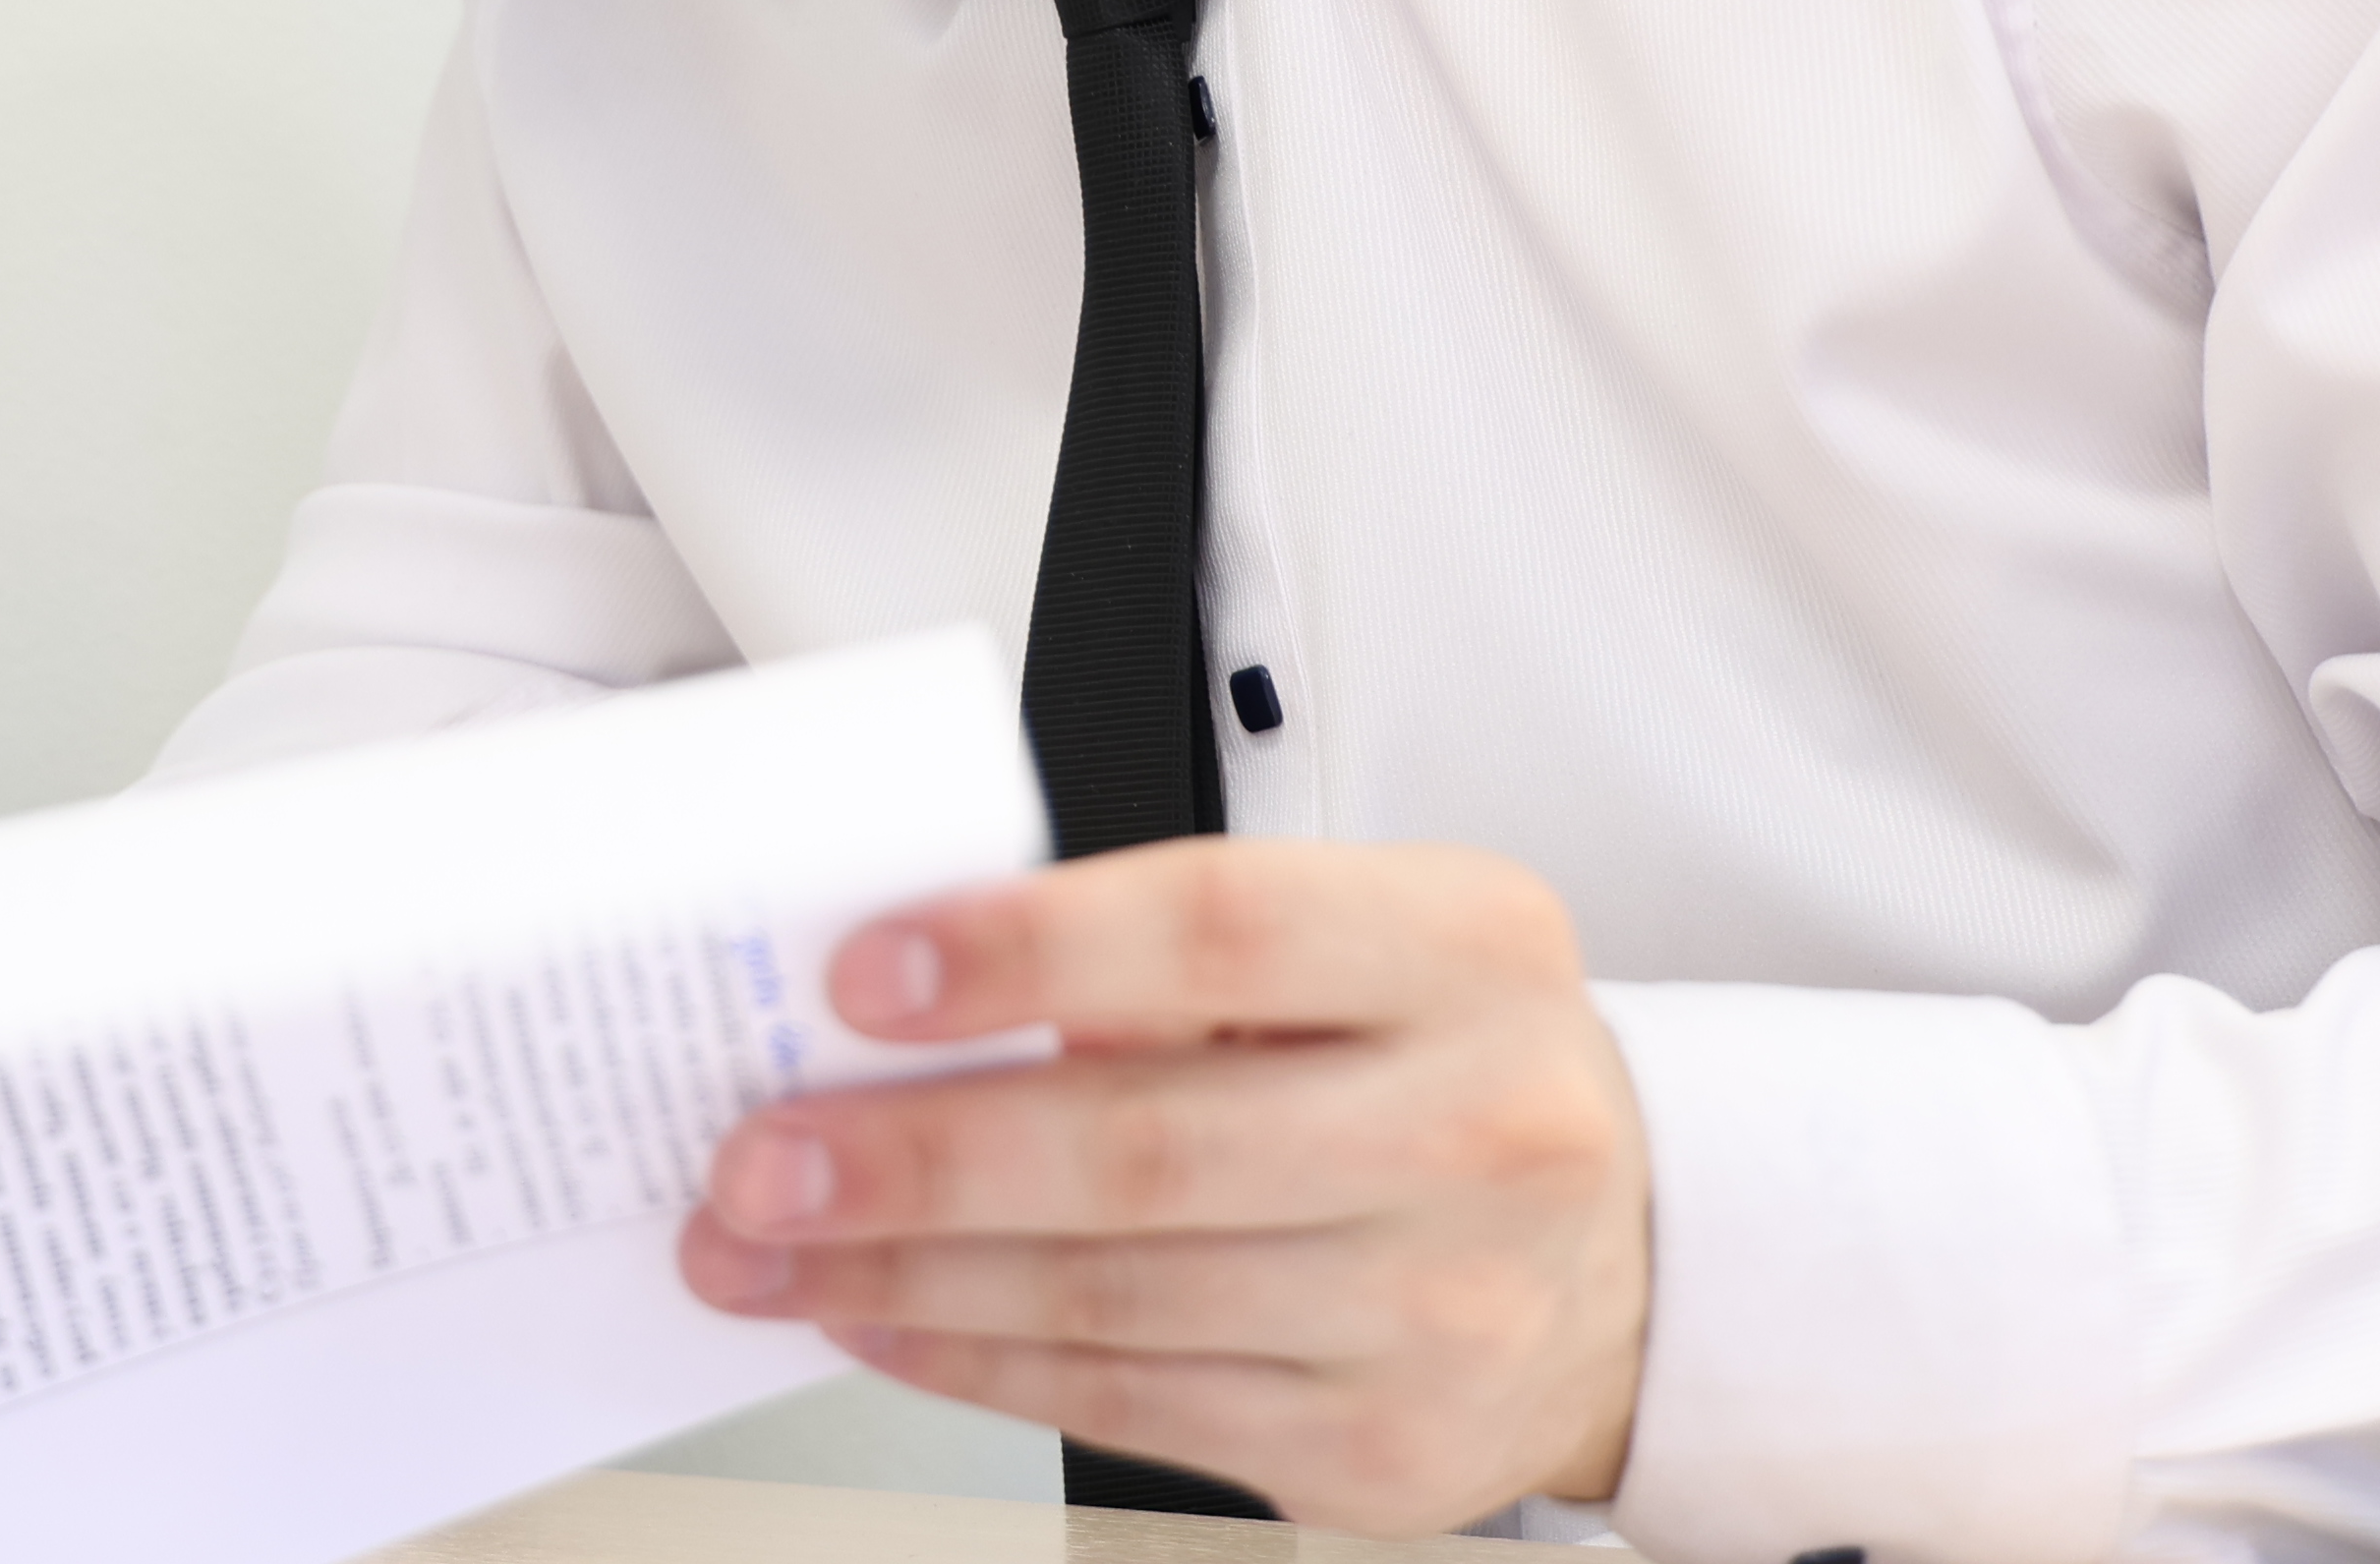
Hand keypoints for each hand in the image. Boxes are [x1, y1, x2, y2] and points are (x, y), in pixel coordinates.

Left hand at [673, 837, 1651, 1535]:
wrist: (1619, 1260)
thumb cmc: (1443, 1065)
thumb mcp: (1365, 945)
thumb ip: (1173, 958)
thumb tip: (910, 1000)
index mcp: (1469, 949)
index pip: (1218, 929)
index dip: (1026, 954)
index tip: (862, 974)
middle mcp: (1482, 1128)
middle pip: (1148, 1146)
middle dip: (915, 1157)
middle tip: (760, 1154)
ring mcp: (1442, 1309)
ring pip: (1116, 1297)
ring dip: (906, 1278)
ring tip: (769, 1249)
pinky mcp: (1383, 1450)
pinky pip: (1132, 1405)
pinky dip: (979, 1362)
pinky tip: (881, 1321)